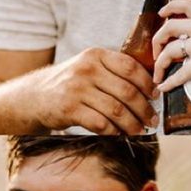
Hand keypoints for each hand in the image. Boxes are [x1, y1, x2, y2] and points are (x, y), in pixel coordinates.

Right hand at [30, 48, 159, 134]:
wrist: (33, 96)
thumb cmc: (70, 84)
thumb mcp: (89, 68)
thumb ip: (114, 72)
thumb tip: (150, 90)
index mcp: (95, 55)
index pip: (130, 67)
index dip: (148, 84)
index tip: (156, 96)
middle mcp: (86, 69)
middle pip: (127, 92)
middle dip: (144, 109)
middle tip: (152, 120)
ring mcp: (76, 89)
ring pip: (116, 110)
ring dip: (132, 124)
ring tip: (139, 131)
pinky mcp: (69, 109)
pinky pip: (100, 124)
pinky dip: (113, 132)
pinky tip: (119, 135)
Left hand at [153, 0, 190, 96]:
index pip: (189, 4)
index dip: (171, 6)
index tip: (161, 14)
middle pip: (170, 26)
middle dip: (157, 40)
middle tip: (155, 53)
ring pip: (170, 50)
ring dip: (160, 64)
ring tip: (158, 75)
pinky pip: (179, 73)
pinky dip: (169, 82)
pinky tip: (164, 87)